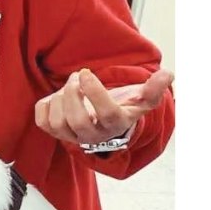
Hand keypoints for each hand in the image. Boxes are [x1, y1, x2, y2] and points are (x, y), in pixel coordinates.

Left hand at [34, 68, 173, 145]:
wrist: (104, 123)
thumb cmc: (122, 106)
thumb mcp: (141, 99)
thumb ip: (154, 89)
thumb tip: (168, 75)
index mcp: (115, 124)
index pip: (106, 113)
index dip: (94, 92)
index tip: (87, 73)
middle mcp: (93, 135)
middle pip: (77, 120)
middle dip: (72, 93)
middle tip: (76, 76)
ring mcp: (72, 136)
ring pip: (58, 122)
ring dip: (59, 97)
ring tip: (69, 84)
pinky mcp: (55, 132)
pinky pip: (42, 122)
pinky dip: (45, 105)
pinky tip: (56, 96)